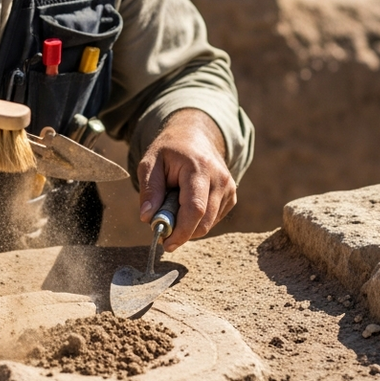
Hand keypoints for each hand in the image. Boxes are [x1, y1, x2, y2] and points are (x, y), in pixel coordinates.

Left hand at [136, 109, 235, 251]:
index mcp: (199, 168)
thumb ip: (149, 189)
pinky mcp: (231, 196)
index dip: (181, 231)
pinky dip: (197, 219)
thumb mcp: (150, 162)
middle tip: (162, 226)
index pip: (195, 209)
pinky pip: (213, 220)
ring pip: (208, 224)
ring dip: (188, 225)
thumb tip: (147, 217)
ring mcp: (229, 188)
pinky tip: (187, 201)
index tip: (166, 244)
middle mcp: (220, 179)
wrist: (195, 136)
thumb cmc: (170, 150)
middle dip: (182, 232)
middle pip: (204, 221)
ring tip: (173, 202)